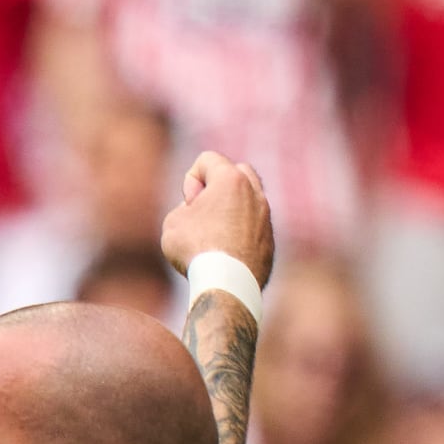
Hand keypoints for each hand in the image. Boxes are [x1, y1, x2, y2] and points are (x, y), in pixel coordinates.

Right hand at [161, 151, 275, 290]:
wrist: (227, 283)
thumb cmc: (196, 249)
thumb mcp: (173, 221)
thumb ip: (186, 207)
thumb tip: (202, 212)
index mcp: (231, 179)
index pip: (207, 160)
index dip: (190, 181)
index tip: (190, 205)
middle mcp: (254, 191)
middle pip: (237, 170)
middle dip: (217, 186)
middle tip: (204, 212)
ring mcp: (266, 215)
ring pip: (248, 199)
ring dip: (230, 209)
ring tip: (213, 233)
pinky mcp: (270, 238)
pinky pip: (253, 224)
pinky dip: (239, 231)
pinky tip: (225, 252)